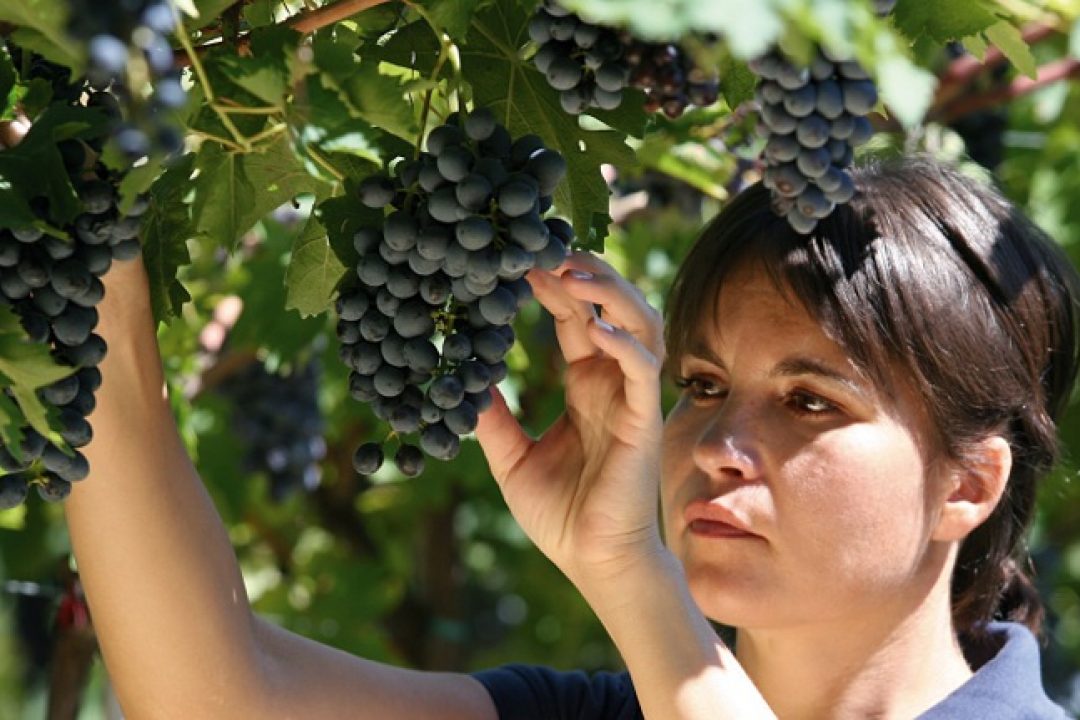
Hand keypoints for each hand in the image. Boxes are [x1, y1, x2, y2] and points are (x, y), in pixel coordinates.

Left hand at [476, 252, 665, 587]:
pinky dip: (621, 343)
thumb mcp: (509, 456)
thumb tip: (457, 380)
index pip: (573, 316)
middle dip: (582, 271)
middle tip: (542, 245)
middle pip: (609, 305)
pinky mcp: (643, 421)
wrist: (591, 560)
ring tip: (569, 271)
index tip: (518, 257)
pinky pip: (640, 370)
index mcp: (584, 383)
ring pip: (637, 323)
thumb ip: (491, 416)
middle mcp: (611, 381)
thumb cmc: (560, 513)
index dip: (551, 283)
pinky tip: (591, 329)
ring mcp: (631, 397)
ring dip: (608, 292)